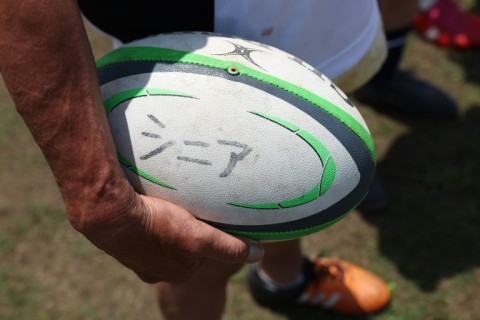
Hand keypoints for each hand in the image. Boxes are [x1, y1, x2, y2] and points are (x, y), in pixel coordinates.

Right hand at [70, 190, 263, 282]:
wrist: (108, 215)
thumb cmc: (155, 225)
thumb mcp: (198, 237)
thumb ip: (228, 246)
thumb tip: (259, 254)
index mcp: (176, 271)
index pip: (201, 250)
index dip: (206, 231)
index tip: (205, 214)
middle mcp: (154, 269)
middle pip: (181, 243)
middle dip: (186, 227)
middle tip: (185, 205)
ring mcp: (135, 256)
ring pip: (160, 236)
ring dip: (165, 221)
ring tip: (167, 202)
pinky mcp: (121, 241)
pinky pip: (141, 228)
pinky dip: (146, 218)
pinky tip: (146, 202)